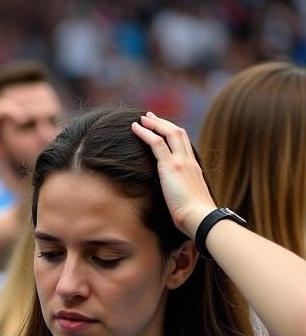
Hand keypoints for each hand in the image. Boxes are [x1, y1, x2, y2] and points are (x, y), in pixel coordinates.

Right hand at [0, 96, 26, 151]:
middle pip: (4, 102)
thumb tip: (14, 128)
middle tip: (28, 117)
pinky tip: (21, 121)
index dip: (14, 110)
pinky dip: (14, 113)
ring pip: (5, 104)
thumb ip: (0, 131)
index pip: (1, 106)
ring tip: (26, 119)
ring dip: (17, 110)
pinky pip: (4, 109)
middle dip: (17, 108)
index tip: (25, 118)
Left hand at [130, 112, 215, 240]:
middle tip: (150, 117)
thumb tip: (177, 205)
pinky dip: (146, 133)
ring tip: (142, 118)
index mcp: (194, 169)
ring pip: (168, 133)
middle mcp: (189, 161)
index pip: (184, 145)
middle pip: (178, 133)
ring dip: (154, 123)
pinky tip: (136, 128)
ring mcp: (181, 161)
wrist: (200, 218)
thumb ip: (184, 197)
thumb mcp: (190, 203)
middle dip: (164, 123)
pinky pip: (157, 143)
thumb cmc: (195, 217)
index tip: (164, 130)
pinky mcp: (171, 166)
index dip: (173, 135)